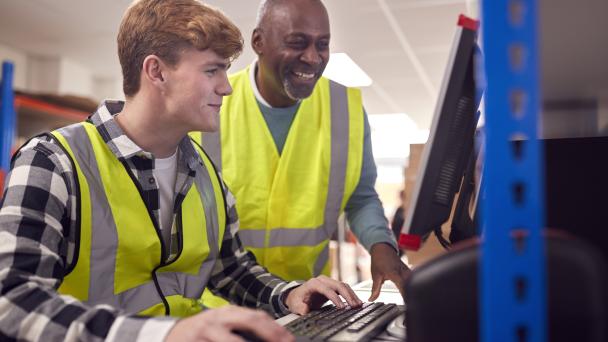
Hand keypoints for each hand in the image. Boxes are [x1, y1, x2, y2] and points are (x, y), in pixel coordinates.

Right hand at [165, 305, 293, 341]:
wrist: (170, 336)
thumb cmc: (204, 332)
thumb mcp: (223, 325)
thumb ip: (244, 328)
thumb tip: (273, 337)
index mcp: (228, 312)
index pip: (257, 316)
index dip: (275, 328)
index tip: (289, 339)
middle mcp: (218, 318)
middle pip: (249, 320)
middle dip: (270, 333)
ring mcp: (206, 331)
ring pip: (233, 339)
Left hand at [284, 275, 362, 314]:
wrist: (297, 295)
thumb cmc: (297, 300)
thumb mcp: (295, 305)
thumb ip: (300, 307)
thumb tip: (305, 310)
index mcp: (313, 283)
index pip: (327, 289)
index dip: (335, 298)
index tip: (341, 307)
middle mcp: (322, 280)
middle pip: (338, 285)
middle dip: (347, 296)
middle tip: (354, 306)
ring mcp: (328, 282)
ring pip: (343, 286)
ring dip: (351, 295)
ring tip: (358, 304)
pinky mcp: (333, 286)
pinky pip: (344, 288)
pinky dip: (351, 294)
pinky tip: (356, 301)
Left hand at [369, 243, 410, 301]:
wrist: (382, 247)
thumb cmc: (379, 259)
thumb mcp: (375, 275)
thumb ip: (375, 289)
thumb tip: (371, 299)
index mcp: (394, 273)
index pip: (403, 286)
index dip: (406, 295)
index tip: (407, 304)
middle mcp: (403, 272)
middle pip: (411, 285)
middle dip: (411, 296)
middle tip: (411, 306)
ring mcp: (407, 271)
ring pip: (413, 281)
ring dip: (413, 290)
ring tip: (413, 302)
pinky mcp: (409, 271)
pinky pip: (413, 279)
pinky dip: (413, 286)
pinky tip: (412, 293)